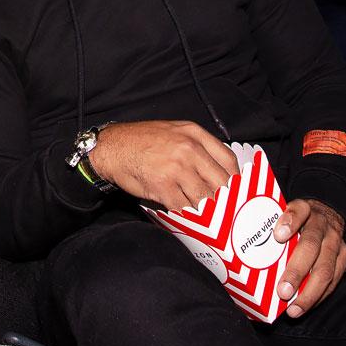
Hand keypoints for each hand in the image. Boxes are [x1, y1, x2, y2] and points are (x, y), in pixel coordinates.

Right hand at [89, 120, 238, 210]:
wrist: (111, 148)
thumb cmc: (141, 140)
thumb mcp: (174, 131)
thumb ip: (197, 146)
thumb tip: (217, 170)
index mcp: (194, 134)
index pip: (228, 160)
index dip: (234, 179)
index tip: (234, 189)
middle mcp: (188, 149)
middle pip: (220, 182)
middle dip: (223, 198)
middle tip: (224, 207)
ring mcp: (176, 168)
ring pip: (204, 198)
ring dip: (205, 208)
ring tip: (204, 213)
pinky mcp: (163, 186)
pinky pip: (184, 207)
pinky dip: (186, 213)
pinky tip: (185, 212)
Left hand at [274, 199, 345, 317]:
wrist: (326, 213)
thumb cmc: (294, 219)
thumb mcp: (282, 212)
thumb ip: (268, 224)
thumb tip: (237, 242)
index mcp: (304, 208)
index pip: (298, 211)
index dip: (290, 222)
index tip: (278, 235)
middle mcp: (321, 223)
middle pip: (311, 246)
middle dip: (296, 271)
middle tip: (282, 291)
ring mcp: (335, 240)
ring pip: (326, 268)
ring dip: (309, 292)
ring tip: (294, 309)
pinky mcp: (344, 255)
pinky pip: (334, 279)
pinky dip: (319, 295)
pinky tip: (304, 306)